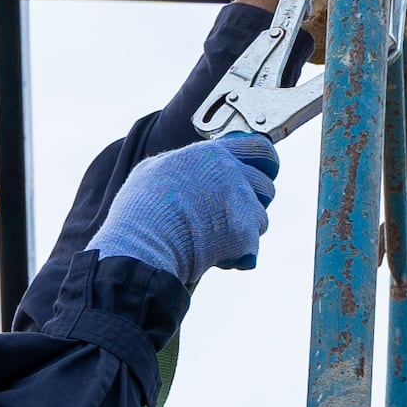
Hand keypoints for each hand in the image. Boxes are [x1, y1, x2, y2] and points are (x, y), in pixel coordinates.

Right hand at [94, 131, 281, 284]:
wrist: (141, 245)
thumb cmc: (140, 210)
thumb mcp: (153, 170)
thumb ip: (182, 164)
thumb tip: (186, 167)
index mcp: (212, 153)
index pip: (262, 148)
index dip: (266, 164)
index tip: (263, 175)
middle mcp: (232, 173)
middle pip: (267, 187)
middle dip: (255, 204)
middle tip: (230, 217)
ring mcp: (241, 203)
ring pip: (261, 220)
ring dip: (243, 233)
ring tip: (212, 240)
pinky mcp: (244, 234)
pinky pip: (252, 250)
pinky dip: (236, 258)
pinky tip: (211, 258)